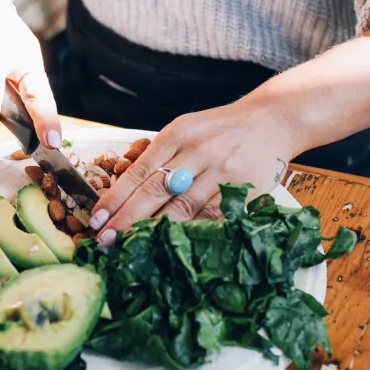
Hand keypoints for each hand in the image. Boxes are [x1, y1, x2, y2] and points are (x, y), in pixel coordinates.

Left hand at [87, 100, 299, 245]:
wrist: (273, 122)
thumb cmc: (222, 130)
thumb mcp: (188, 129)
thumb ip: (161, 156)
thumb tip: (124, 194)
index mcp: (179, 134)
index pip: (140, 170)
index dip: (116, 197)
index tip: (97, 219)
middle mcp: (199, 152)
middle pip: (156, 192)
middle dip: (127, 219)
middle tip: (105, 241)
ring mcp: (223, 173)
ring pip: (183, 208)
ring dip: (155, 231)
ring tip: (132, 248)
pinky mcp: (243, 191)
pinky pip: (213, 217)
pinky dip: (191, 233)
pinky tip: (173, 247)